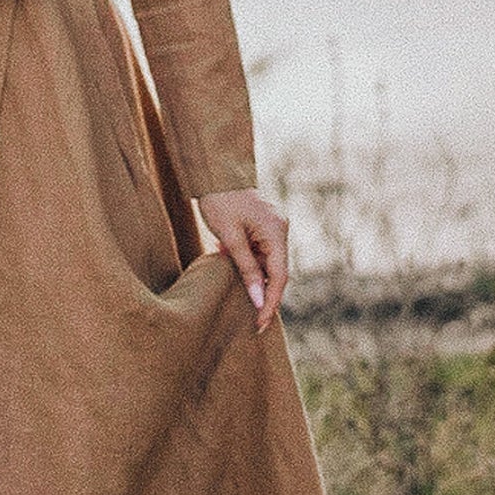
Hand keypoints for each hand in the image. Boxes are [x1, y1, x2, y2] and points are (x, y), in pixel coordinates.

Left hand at [195, 188, 288, 332]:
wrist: (213, 172)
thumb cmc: (220, 201)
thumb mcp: (230, 238)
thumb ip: (246, 269)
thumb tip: (259, 299)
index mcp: (276, 232)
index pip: (279, 276)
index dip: (270, 302)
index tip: (261, 323)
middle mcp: (280, 230)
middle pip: (277, 271)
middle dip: (265, 295)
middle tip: (254, 322)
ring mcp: (273, 227)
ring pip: (268, 263)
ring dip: (254, 278)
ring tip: (241, 299)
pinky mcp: (263, 226)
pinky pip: (260, 252)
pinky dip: (248, 263)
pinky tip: (233, 268)